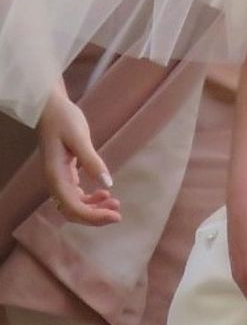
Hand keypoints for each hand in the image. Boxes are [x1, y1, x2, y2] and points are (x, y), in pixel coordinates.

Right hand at [37, 86, 120, 225]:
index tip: (115, 215)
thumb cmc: (63, 119)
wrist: (50, 107)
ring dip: (93, 208)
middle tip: (118, 213)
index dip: (93, 216)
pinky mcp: (65, 172)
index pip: (72, 207)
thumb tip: (108, 183)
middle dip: (95, 216)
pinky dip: (89, 198)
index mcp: (55, 176)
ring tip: (114, 203)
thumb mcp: (79, 137)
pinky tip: (104, 192)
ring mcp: (59, 178)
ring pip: (74, 204)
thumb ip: (92, 161)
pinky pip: (75, 194)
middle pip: (72, 211)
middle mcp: (54, 181)